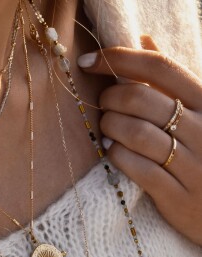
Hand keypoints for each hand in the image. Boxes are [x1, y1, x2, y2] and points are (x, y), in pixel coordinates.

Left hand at [78, 37, 201, 244]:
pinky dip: (116, 155)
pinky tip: (111, 150)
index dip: (119, 58)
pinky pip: (136, 168)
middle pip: (141, 100)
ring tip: (106, 128)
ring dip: (109, 127)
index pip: (161, 67)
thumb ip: (171, 79)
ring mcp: (193, 165)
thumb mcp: (197, 112)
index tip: (88, 62)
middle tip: (103, 105)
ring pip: (136, 134)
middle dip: (110, 99)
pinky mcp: (177, 195)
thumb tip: (143, 39)